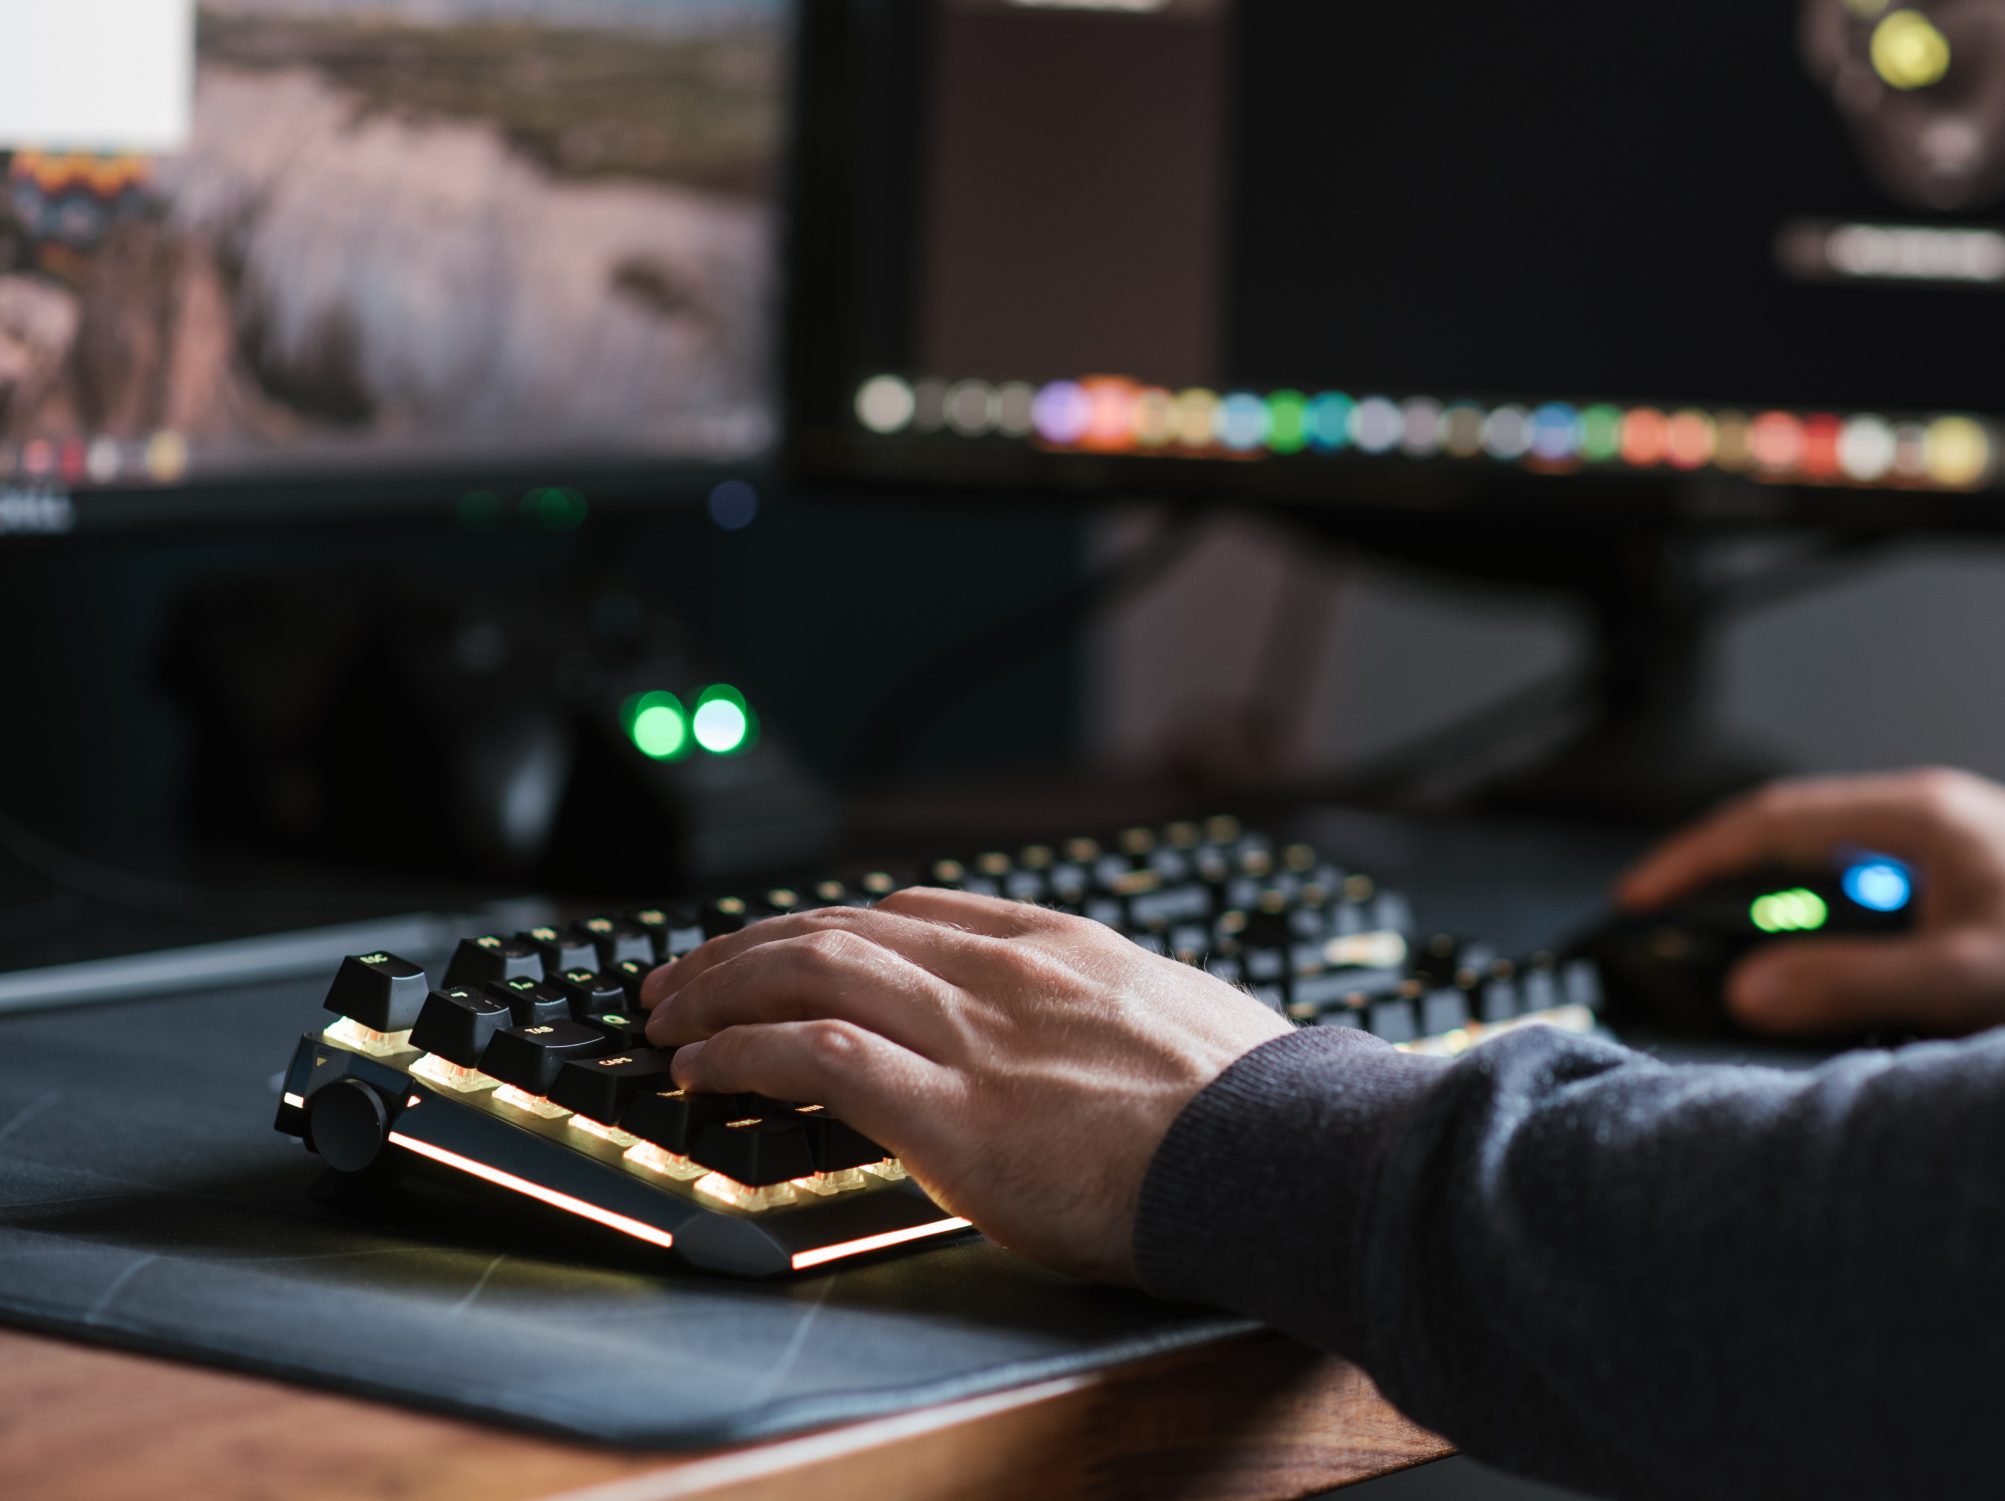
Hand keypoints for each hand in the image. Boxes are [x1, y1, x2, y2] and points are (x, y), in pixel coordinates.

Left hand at [639, 890, 1291, 1282]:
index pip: (917, 910)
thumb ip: (1111, 1018)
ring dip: (722, 988)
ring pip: (812, 971)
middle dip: (749, 947)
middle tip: (687, 974)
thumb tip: (1099, 1050)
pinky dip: (742, 1052)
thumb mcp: (1181, 1024)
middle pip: (842, 926)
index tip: (790, 946)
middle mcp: (1006, 973)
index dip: (833, 925)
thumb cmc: (1249, 1113)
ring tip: (668, 1015)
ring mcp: (974, 1034)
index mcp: (1065, 947)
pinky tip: (701, 1069)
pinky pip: (814, 1056)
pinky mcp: (950, 1110)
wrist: (1276, 1154)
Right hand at [1617, 769, 2004, 1036]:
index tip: (1639, 894)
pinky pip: (1863, 883)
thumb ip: (1854, 982)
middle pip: (1786, 830)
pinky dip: (1821, 918)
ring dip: (1773, 901)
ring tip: (1729, 952)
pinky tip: (1821, 965)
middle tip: (1661, 921)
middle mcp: (1923, 814)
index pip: (1771, 820)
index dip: (1693, 857)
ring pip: (1824, 856)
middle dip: (1716, 876)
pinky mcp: (1958, 873)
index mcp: (1916, 816)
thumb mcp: (1966, 977)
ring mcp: (1941, 840)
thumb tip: (1749, 988)